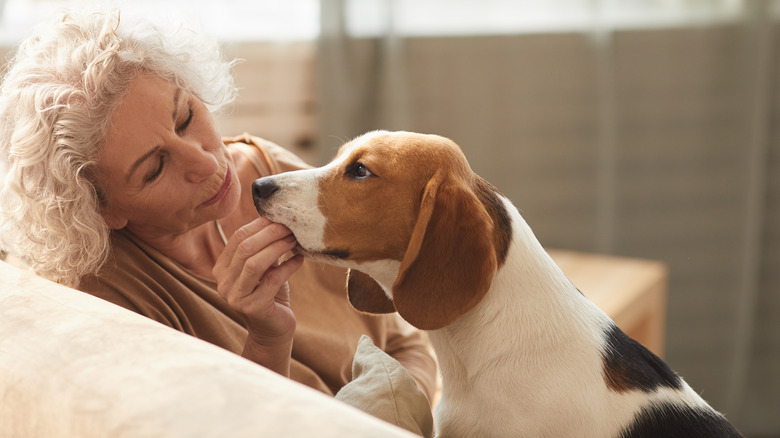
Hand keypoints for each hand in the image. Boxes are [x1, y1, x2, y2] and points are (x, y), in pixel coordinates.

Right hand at [212, 217, 303, 374]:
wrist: (273, 328)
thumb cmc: (270, 293)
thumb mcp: (264, 267)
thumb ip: (264, 247)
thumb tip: (278, 218)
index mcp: (221, 269)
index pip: (237, 238)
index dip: (259, 225)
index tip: (279, 217)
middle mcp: (223, 283)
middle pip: (245, 248)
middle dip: (270, 234)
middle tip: (290, 226)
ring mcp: (235, 297)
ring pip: (254, 263)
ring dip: (277, 248)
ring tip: (294, 240)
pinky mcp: (252, 308)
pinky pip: (273, 280)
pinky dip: (289, 266)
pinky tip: (300, 259)